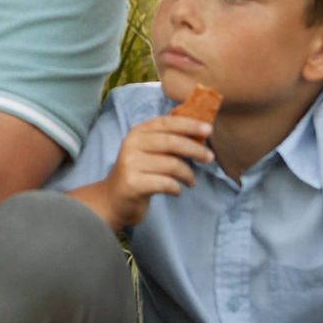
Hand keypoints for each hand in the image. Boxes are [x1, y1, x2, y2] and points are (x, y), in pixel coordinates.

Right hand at [94, 114, 215, 226]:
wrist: (113, 200)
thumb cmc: (139, 174)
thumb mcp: (149, 152)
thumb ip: (167, 141)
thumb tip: (200, 133)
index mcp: (138, 132)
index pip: (167, 122)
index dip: (189, 124)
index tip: (209, 129)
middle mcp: (132, 144)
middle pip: (171, 142)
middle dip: (195, 149)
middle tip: (209, 158)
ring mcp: (131, 163)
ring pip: (172, 164)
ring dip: (188, 174)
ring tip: (191, 182)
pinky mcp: (133, 183)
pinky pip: (165, 183)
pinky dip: (176, 188)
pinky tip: (177, 191)